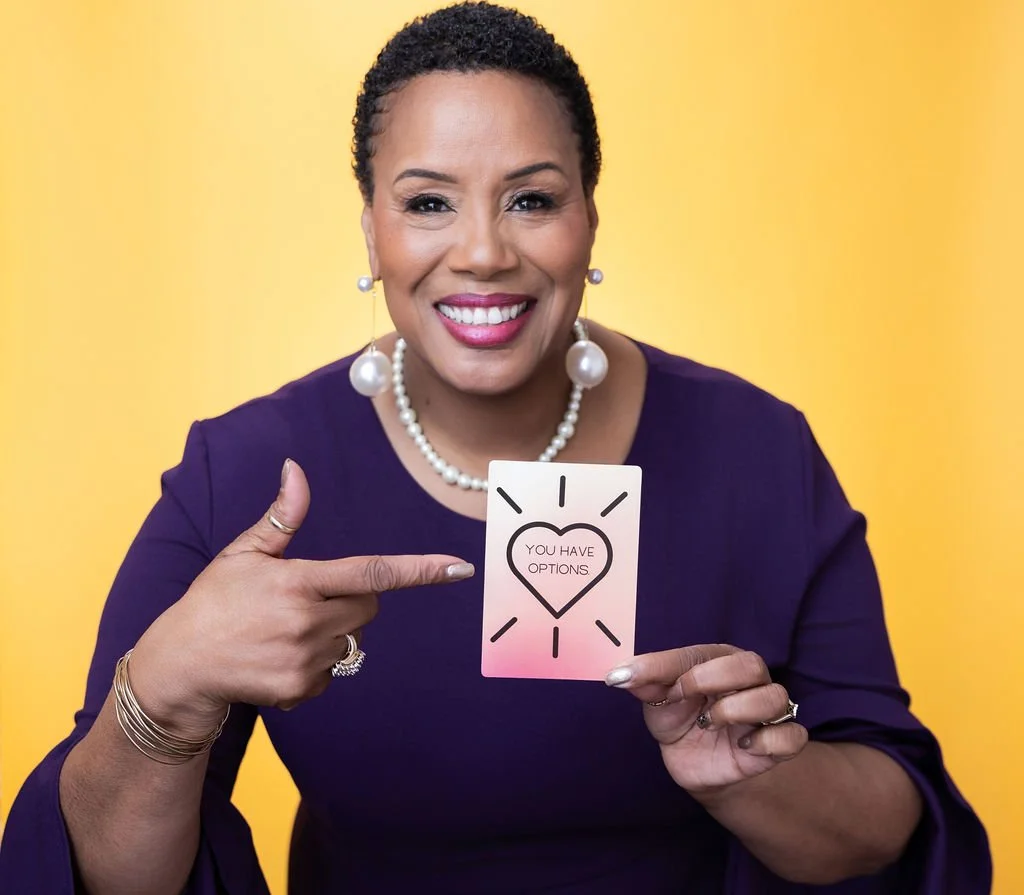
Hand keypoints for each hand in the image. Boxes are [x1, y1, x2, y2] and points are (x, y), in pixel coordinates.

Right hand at [128, 459, 473, 734]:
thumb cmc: (213, 601)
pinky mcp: (302, 689)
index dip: (420, 570)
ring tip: (285, 631)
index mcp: (298, 582)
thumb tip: (296, 468)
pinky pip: (334, 671)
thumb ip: (282, 516)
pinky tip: (280, 657)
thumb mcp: (243, 553)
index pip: (373, 572)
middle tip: (307, 599)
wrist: (180, 667)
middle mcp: (307, 623)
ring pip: (354, 641)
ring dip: (334, 632)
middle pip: (370, 608)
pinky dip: (317, 664)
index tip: (460, 568)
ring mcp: (306, 660)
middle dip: (352, 600)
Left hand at [606, 645, 806, 793]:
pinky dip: (768, 740)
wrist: (695, 764)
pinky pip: (792, 736)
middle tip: (684, 700)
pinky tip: (743, 746)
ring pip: (775, 698)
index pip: (704, 654)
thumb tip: (617, 674)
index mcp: (719, 660)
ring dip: (737, 711)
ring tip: (711, 724)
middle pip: (751, 665)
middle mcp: (749, 680)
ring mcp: (766, 711)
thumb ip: (643, 682)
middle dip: (712, 681)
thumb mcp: (656, 700)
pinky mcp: (778, 744)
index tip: (656, 688)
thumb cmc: (679, 719)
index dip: (678, 669)